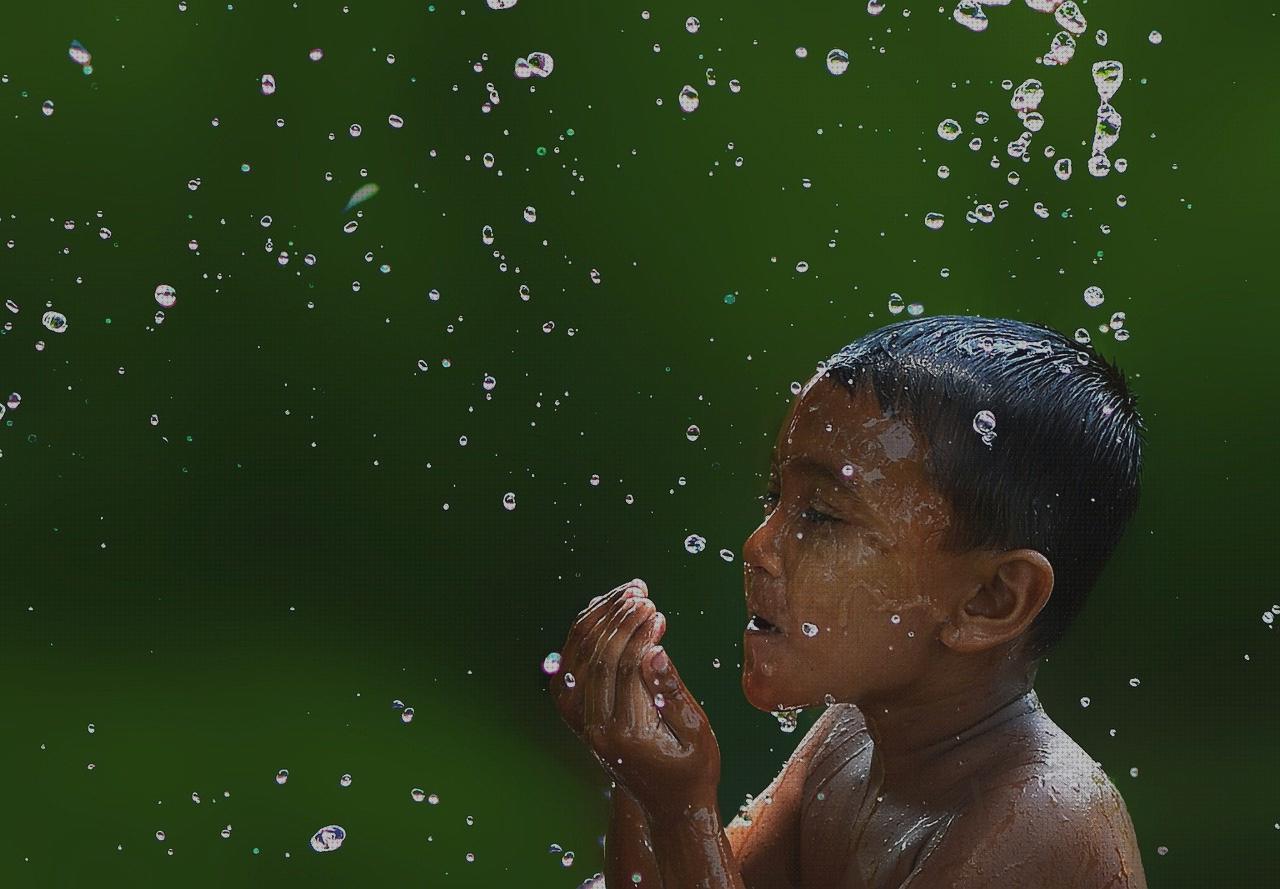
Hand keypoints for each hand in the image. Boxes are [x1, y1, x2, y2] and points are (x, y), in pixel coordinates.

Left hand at [551, 578, 720, 816]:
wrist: (669, 804)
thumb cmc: (692, 768)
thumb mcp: (696, 732)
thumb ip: (672, 691)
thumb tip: (654, 649)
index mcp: (624, 734)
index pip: (623, 668)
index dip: (638, 633)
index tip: (657, 610)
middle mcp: (595, 728)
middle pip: (596, 658)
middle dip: (619, 619)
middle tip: (643, 594)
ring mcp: (581, 722)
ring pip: (578, 656)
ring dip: (601, 619)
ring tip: (629, 593)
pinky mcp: (579, 714)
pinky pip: (573, 662)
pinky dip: (589, 632)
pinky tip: (610, 610)